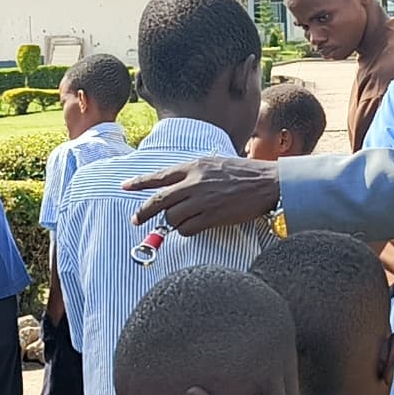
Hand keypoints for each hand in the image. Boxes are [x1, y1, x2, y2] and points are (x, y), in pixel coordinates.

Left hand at [123, 156, 279, 235]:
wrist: (268, 183)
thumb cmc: (245, 173)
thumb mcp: (215, 163)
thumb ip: (195, 173)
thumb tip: (177, 185)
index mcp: (194, 167)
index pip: (160, 176)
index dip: (140, 182)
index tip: (125, 187)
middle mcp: (194, 182)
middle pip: (159, 200)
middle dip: (144, 211)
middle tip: (136, 219)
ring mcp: (202, 200)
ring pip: (172, 217)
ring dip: (172, 223)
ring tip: (180, 222)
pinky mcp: (212, 217)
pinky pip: (188, 229)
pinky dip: (186, 231)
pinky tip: (192, 227)